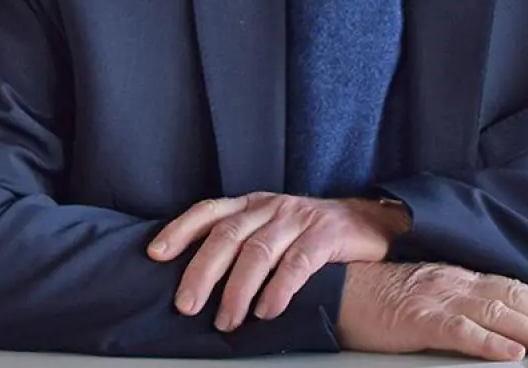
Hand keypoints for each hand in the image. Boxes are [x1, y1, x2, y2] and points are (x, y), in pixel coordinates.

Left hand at [147, 194, 408, 331]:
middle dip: (202, 272)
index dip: (180, 231)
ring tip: (226, 321)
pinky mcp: (327, 235)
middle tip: (187, 306)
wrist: (371, 224)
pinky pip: (297, 263)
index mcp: (253, 205)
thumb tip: (198, 282)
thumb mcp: (272, 230)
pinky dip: (278, 290)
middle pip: (227, 236)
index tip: (155, 254)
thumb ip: (242, 245)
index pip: (209, 211)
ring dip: (237, 290)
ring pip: (258, 252)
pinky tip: (266, 311)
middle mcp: (272, 207)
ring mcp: (299, 219)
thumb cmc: (312, 235)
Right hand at [337, 262, 527, 360]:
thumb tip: (499, 324)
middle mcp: (456, 283)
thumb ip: (461, 304)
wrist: (338, 289)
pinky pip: (460, 331)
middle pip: (517, 300)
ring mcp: (439, 300)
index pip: (516, 290)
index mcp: (460, 278)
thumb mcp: (428, 294)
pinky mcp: (419, 319)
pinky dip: (488, 342)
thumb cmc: (379, 297)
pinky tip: (510, 354)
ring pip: (498, 315)